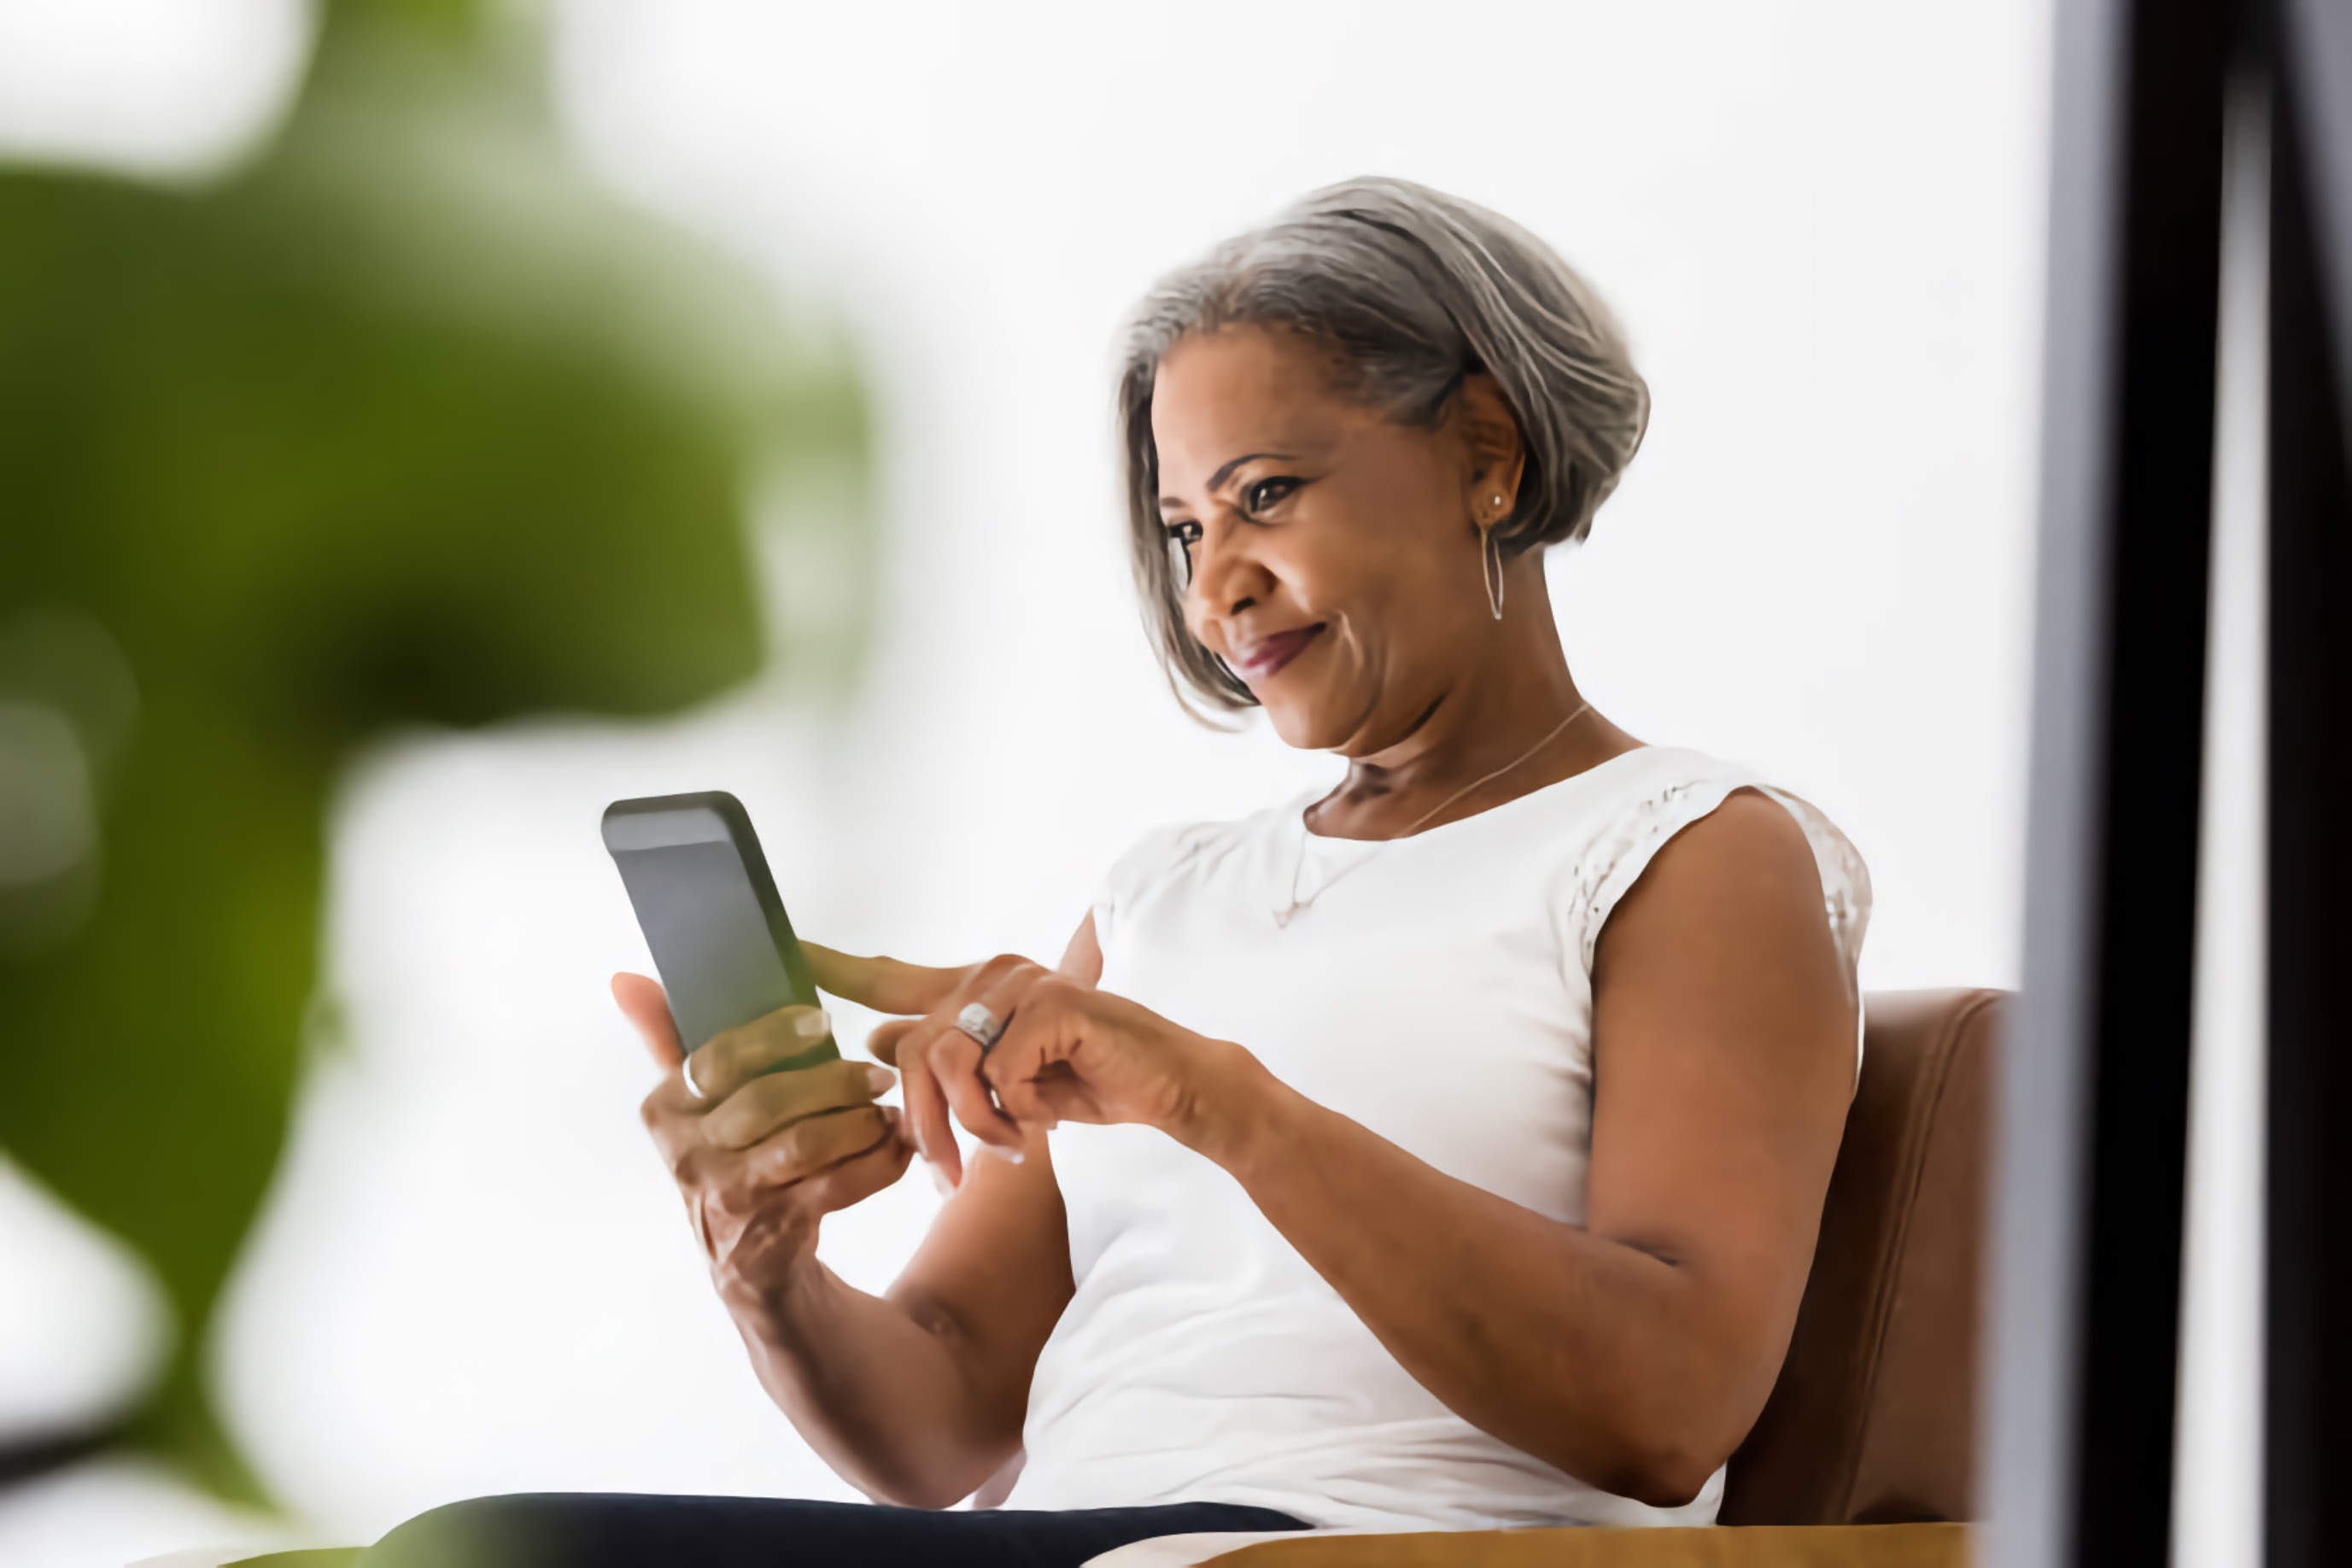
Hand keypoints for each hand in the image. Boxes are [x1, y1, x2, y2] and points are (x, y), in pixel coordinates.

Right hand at [616, 973, 911, 1293]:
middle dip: (832, 1080)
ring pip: (803, 1143)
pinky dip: (876, 1163)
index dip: (773, 1035)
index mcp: (666, 1112)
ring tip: (888, 1110)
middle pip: (767, 1100)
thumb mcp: (691, 1107)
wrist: (747, 1267)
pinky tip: (897, 1147)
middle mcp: (689, 1157)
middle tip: (877, 1073)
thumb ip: (665, 1040)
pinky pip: (835, 1186)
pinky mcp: (775, 1230)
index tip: (821, 1019)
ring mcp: (731, 1197)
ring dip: (858, 1121)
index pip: (717, 1058)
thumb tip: (625, 979)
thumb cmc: (727, 1163)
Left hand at [802, 944, 1246, 1187]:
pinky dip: (1018, 1112)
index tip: (784, 950)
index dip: (834, 966)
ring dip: (972, 1125)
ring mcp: (1023, 984)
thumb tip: (872, 1042)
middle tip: (946, 1177)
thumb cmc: (1088, 1081)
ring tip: (1006, 1147)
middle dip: (923, 1125)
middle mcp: (993, 973)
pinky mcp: (1052, 1005)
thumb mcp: (1004, 1079)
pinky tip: (1044, 1118)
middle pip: (913, 1050)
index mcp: (976, 986)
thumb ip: (946, 1060)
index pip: (889, 975)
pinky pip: (1000, 1074)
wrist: (1168, 1085)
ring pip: (951, 1064)